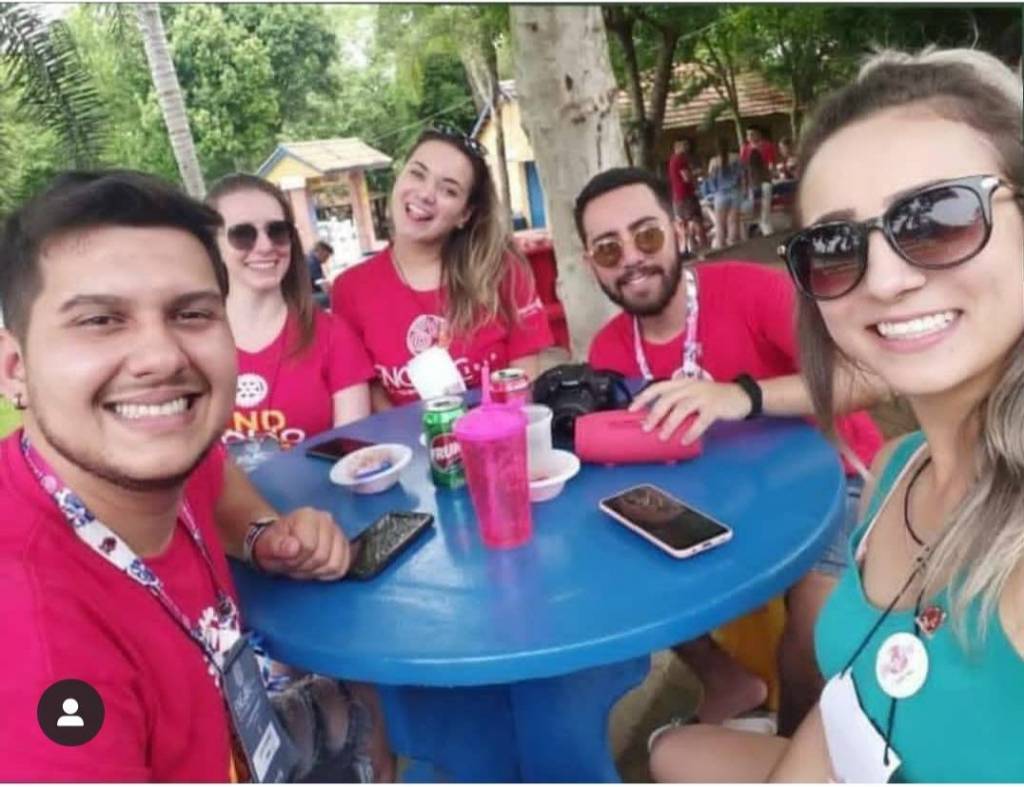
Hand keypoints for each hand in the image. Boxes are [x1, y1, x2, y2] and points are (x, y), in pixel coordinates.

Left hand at [252, 507, 351, 580]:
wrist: (282, 545)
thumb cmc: (274, 544)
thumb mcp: (267, 546)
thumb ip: (277, 545)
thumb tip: (293, 548)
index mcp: (307, 515)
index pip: (309, 546)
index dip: (295, 558)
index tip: (286, 557)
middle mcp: (327, 520)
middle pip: (322, 557)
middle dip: (305, 566)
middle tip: (293, 563)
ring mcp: (338, 532)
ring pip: (334, 565)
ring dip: (316, 571)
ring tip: (304, 564)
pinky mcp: (345, 547)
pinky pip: (341, 568)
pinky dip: (327, 574)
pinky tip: (315, 568)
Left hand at [628, 378, 751, 442]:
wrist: (742, 396)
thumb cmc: (714, 398)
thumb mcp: (694, 394)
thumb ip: (678, 402)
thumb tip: (657, 419)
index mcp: (683, 383)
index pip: (658, 387)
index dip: (643, 397)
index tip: (631, 408)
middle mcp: (691, 387)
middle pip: (667, 398)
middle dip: (654, 413)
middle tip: (646, 428)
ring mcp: (703, 396)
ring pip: (682, 408)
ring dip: (670, 423)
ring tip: (662, 436)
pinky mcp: (715, 407)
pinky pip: (701, 421)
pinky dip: (691, 431)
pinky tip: (684, 440)